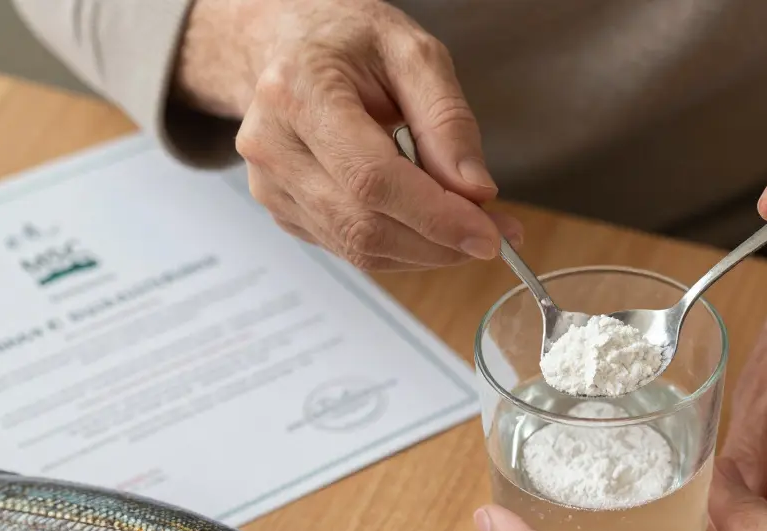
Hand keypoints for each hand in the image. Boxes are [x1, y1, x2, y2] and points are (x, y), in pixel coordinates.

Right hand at [174, 0, 520, 270]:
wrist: (288, 46)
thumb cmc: (348, 42)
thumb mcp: (412, 54)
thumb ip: (447, 120)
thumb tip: (475, 190)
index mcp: (300, 92)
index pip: (372, 179)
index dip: (435, 217)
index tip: (490, 234)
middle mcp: (274, 145)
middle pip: (365, 225)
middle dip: (440, 243)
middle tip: (495, 235)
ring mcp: (271, 184)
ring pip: (359, 248)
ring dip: (425, 251)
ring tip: (467, 227)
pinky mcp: (282, 209)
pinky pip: (350, 249)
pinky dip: (400, 247)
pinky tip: (425, 222)